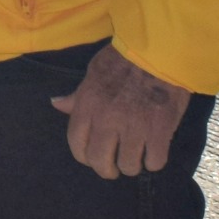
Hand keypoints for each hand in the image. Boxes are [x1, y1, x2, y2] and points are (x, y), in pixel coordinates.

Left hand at [51, 44, 191, 178]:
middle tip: (116, 166)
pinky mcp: (160, 131)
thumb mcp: (94, 71)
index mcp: (88, 105)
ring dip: (134, 165)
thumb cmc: (125, 58)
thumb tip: (57, 104)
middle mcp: (107, 120)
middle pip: (100, 162)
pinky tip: (156, 151)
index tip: (93, 157)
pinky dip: (155, 161)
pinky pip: (155, 162)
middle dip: (108, 169)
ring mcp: (134, 127)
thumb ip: (78, 95)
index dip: (85, 156)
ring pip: (129, 166)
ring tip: (138, 156)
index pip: (77, 145)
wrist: (161, 50)